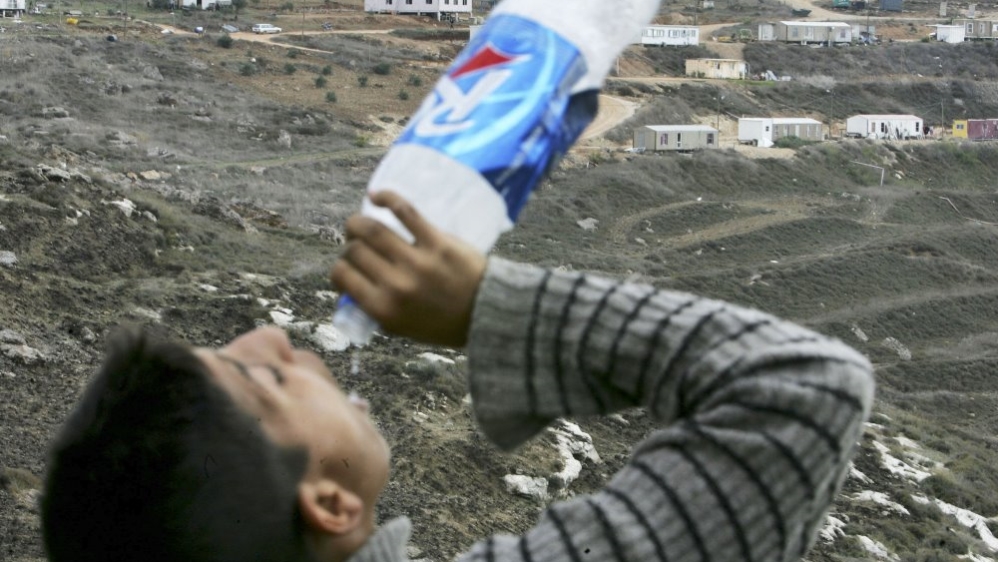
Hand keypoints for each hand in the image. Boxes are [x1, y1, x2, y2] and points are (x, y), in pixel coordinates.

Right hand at [330, 191, 487, 347]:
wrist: (486, 313)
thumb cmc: (443, 323)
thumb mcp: (402, 328)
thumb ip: (376, 308)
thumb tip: (351, 285)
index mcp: (383, 308)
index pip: (343, 275)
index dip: (340, 267)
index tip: (348, 266)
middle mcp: (395, 284)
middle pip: (355, 251)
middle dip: (351, 246)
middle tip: (358, 246)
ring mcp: (416, 261)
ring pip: (372, 230)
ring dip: (358, 223)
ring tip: (359, 224)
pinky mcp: (436, 241)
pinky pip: (404, 211)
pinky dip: (385, 198)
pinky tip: (375, 196)